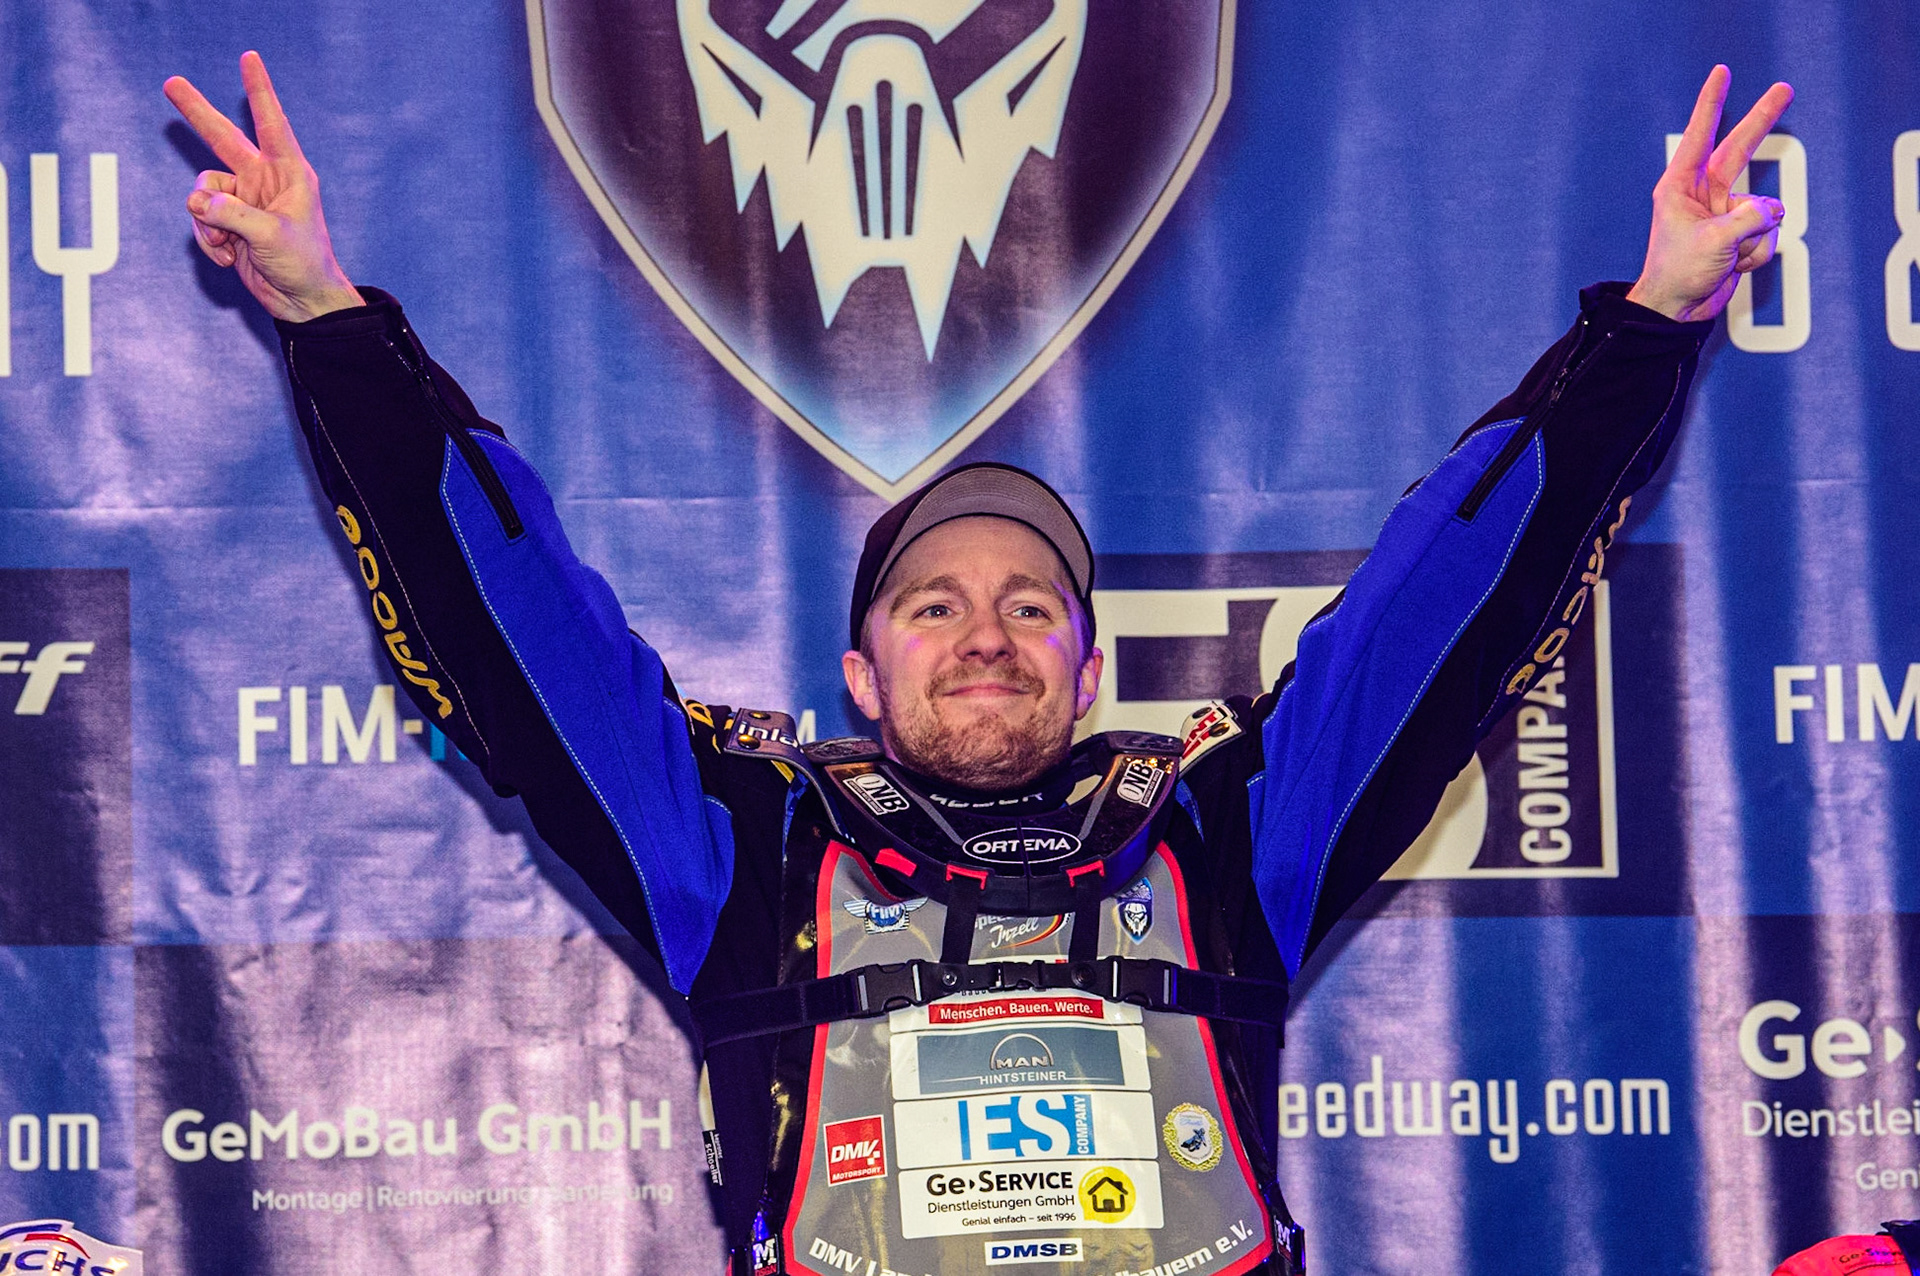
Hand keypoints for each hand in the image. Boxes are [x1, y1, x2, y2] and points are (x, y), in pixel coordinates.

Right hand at [163, 51, 364, 322]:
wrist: (302, 301)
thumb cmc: (303, 263)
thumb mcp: (272, 237)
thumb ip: (233, 215)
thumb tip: (198, 201)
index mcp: (288, 173)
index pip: (271, 123)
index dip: (258, 90)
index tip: (249, 58)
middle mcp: (264, 180)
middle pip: (221, 138)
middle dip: (196, 112)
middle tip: (171, 82)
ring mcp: (243, 200)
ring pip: (201, 192)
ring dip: (205, 221)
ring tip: (229, 245)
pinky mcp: (228, 222)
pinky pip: (200, 219)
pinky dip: (208, 240)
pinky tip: (230, 259)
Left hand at [1626, 66, 1794, 322]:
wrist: (1677, 311)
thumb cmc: (1679, 273)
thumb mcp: (1715, 241)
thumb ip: (1750, 217)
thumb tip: (1774, 211)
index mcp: (1679, 187)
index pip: (1700, 135)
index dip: (1712, 103)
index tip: (1721, 73)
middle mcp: (1701, 194)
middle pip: (1740, 150)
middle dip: (1762, 121)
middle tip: (1784, 88)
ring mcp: (1723, 213)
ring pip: (1764, 209)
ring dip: (1754, 237)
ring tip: (1727, 258)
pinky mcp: (1739, 233)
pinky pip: (1766, 233)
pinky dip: (1756, 253)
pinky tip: (1734, 267)